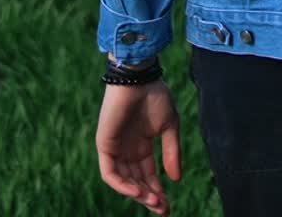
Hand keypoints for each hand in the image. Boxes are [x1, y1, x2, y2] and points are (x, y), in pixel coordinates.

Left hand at [96, 82, 181, 214]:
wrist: (139, 78)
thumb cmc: (155, 96)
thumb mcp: (169, 126)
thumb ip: (171, 152)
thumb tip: (176, 180)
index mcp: (142, 146)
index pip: (148, 175)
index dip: (157, 191)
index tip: (167, 207)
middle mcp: (127, 150)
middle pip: (136, 182)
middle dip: (149, 197)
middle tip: (162, 209)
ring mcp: (115, 149)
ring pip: (124, 181)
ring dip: (138, 194)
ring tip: (153, 201)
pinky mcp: (105, 145)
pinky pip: (110, 173)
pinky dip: (122, 185)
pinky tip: (137, 190)